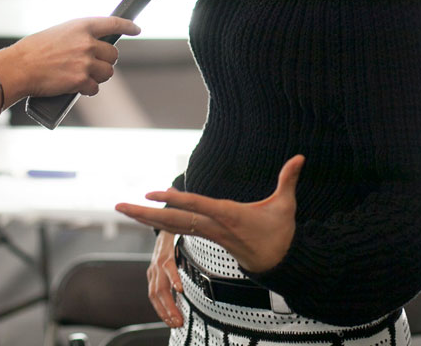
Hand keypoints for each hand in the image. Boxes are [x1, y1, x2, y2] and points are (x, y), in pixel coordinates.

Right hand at [0, 16, 139, 102]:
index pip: (113, 23)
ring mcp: (85, 62)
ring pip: (107, 73)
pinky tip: (78, 88)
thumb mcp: (58, 33)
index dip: (128, 26)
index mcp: (81, 26)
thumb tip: (93, 47)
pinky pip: (94, 88)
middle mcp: (87, 42)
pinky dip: (88, 90)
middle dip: (106, 61)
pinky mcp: (80, 80)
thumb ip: (78, 37)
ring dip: (99, 77)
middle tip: (93, 65)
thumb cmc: (32, 51)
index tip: (136, 29)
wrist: (18, 67)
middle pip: (113, 54)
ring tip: (83, 76)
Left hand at [115, 155, 303, 273]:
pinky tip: (147, 215)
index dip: (176, 199)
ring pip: (172, 227)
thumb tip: (300, 157)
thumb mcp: (286, 205)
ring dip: (146, 218)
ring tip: (123, 209)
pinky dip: (161, 221)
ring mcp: (208, 233)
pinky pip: (179, 229)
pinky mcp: (207, 236)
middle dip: (145, 214)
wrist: (277, 264)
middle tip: (120, 206)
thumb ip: (288, 179)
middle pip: (173, 221)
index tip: (154, 193)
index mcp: (230, 216)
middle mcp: (213, 226)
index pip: (198, 206)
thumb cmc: (279, 233)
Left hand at [147, 231, 183, 327]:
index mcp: (153, 273)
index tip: (170, 322)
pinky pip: (169, 269)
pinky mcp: (166, 253)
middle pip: (156, 296)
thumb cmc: (169, 242)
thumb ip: (169, 275)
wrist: (167, 217)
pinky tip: (179, 289)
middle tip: (175, 323)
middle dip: (165, 312)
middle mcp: (153, 269)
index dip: (161, 311)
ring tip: (177, 316)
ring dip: (169, 304)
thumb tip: (179, 291)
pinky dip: (174, 280)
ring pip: (161, 287)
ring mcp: (158, 262)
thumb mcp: (167, 260)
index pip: (154, 297)